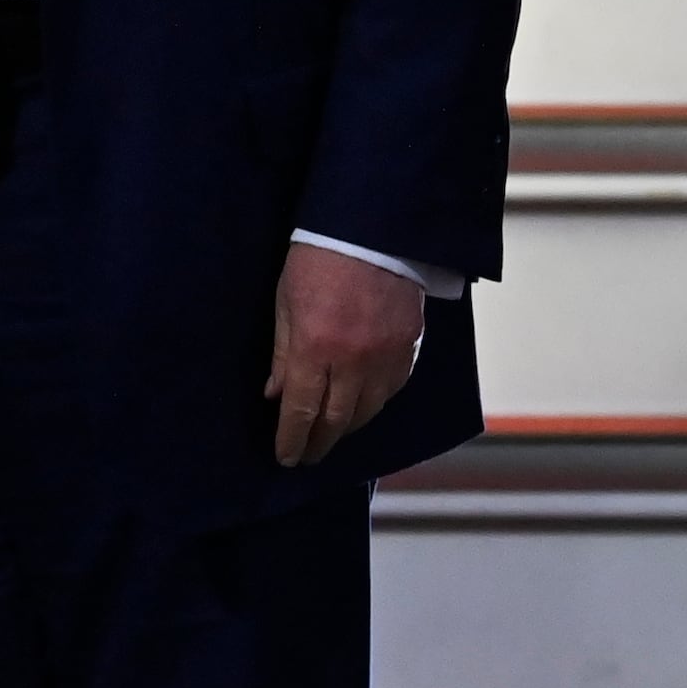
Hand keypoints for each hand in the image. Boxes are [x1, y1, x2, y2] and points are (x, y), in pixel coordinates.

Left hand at [264, 243, 427, 467]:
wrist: (373, 229)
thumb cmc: (318, 259)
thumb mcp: (286, 303)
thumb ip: (283, 354)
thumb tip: (276, 394)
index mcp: (316, 349)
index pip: (302, 411)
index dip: (293, 439)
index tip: (286, 458)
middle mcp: (354, 361)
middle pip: (338, 420)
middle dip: (320, 443)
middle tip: (308, 456)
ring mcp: (387, 356)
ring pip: (369, 411)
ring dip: (348, 428)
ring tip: (332, 434)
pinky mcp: (410, 346)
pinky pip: (393, 389)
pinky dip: (375, 404)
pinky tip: (363, 407)